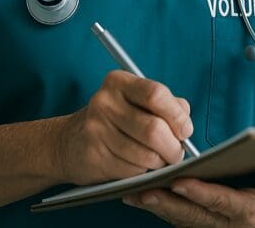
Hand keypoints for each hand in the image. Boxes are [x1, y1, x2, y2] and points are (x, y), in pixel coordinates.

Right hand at [57, 70, 193, 185]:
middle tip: (176, 154)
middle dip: (173, 147)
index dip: (177, 116)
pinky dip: (142, 172)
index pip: (156, 94)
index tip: (185, 131)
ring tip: (157, 160)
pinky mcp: (93, 154)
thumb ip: (166, 105)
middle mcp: (105, 102)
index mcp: (119, 82)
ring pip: (146, 154)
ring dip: (158, 163)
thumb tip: (185, 123)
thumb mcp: (136, 102)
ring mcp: (96, 128)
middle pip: (154, 128)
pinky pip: (132, 170)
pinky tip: (137, 165)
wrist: (69, 142)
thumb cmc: (114, 121)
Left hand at [123, 153, 254, 226]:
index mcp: (251, 212)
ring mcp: (213, 226)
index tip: (180, 181)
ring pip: (180, 218)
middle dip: (167, 203)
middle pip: (193, 215)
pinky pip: (177, 216)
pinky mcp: (203, 222)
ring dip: (157, 207)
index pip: (222, 203)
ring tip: (132, 192)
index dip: (201, 193)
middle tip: (143, 191)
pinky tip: (139, 195)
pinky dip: (158, 207)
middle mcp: (228, 224)